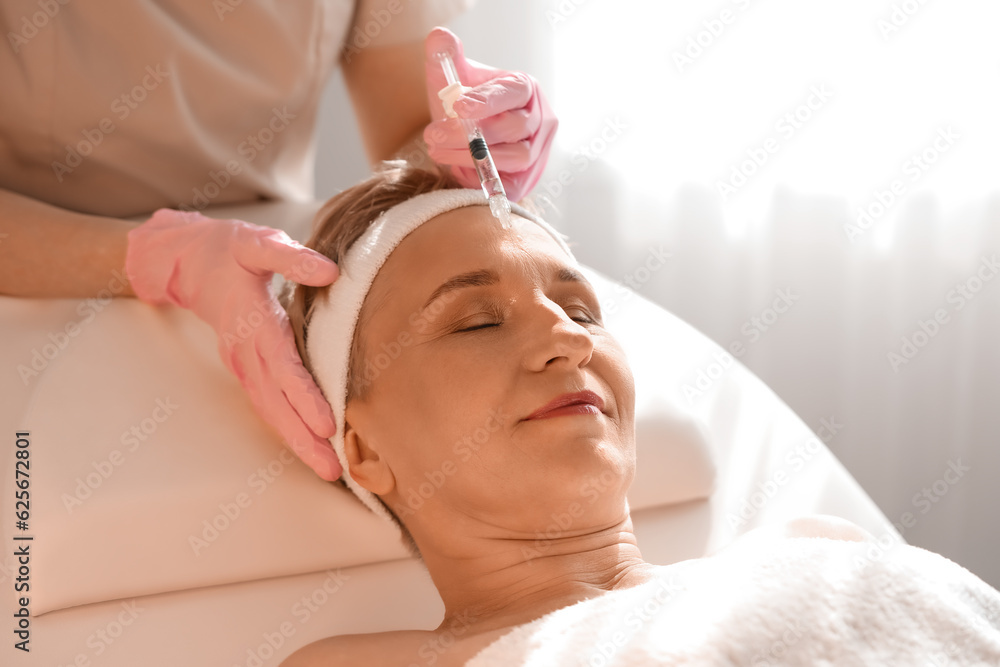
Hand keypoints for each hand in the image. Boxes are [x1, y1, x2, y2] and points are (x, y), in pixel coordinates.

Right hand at [125, 209, 342, 479]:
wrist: (181, 261)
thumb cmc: (227, 250)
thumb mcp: (257, 243)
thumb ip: (290, 257)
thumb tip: (330, 271)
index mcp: (253, 323)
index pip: (283, 366)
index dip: (304, 397)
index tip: (326, 425)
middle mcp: (247, 351)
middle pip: (277, 401)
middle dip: (303, 437)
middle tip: (331, 468)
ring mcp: (243, 363)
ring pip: (270, 409)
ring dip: (296, 441)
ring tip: (326, 469)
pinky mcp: (246, 368)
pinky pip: (266, 403)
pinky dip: (286, 427)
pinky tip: (307, 447)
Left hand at [423, 26, 557, 202]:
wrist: (464, 137)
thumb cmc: (461, 104)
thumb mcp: (451, 77)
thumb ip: (445, 55)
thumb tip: (439, 38)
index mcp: (525, 88)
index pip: (513, 92)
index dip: (487, 100)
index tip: (458, 106)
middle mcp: (539, 118)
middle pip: (515, 128)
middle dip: (472, 133)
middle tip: (434, 134)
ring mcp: (537, 150)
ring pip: (516, 156)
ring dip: (474, 156)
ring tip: (438, 150)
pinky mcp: (527, 178)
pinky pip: (512, 184)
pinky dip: (486, 179)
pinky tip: (457, 172)